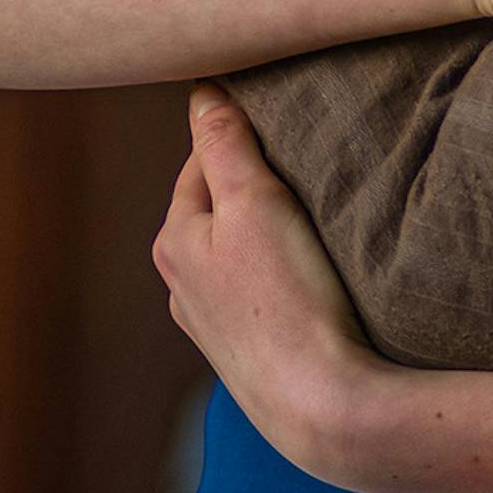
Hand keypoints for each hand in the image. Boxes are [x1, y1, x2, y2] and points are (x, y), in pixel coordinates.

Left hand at [153, 85, 377, 480]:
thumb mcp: (254, 202)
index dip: (240, 133)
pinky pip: (257, 285)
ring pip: (237, 247)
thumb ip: (225, 144)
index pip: (200, 159)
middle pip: (217, 204)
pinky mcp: (247, 348)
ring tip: (311, 210)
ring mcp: (212, 321)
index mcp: (174, 239)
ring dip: (265, 225)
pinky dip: (278, 266)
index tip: (283, 116)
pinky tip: (308, 269)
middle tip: (304, 157)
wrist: (318, 402)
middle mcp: (181, 282)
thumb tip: (200, 91)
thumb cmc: (287, 296)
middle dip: (253, 179)